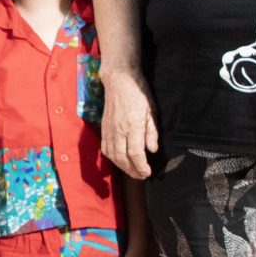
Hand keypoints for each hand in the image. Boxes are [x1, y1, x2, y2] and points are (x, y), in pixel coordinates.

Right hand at [99, 65, 159, 179]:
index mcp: (132, 126)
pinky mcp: (104, 128)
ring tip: (131, 171)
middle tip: (141, 176)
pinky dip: (111, 158)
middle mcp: (119, 130)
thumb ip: (151, 132)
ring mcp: (109, 129)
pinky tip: (118, 160)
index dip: (141, 166)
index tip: (147, 173)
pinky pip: (105, 148)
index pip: (135, 153)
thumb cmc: (138, 93)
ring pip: (112, 155)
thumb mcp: (151, 111)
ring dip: (122, 167)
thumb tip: (151, 150)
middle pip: (122, 158)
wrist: (119, 80)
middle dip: (132, 170)